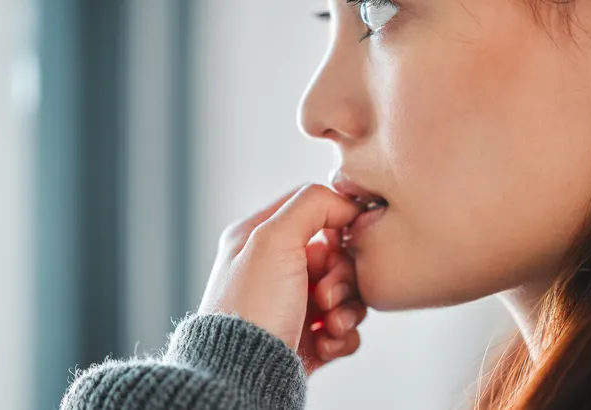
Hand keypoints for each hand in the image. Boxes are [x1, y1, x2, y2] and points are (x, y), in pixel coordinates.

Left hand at [198, 185, 365, 365]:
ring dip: (348, 309)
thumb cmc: (251, 310)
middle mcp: (276, 270)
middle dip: (342, 276)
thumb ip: (311, 205)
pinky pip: (345, 327)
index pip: (311, 208)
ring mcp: (293, 305)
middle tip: (325, 296)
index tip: (346, 238)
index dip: (337, 220)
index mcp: (259, 239)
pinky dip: (343, 336)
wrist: (243, 377)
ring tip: (329, 324)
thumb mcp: (273, 240)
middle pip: (336, 254)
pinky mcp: (308, 338)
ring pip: (347, 292)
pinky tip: (326, 344)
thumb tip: (345, 202)